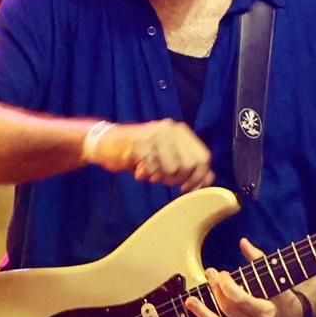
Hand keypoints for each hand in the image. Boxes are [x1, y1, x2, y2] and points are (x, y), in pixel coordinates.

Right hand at [88, 119, 215, 188]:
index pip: (204, 157)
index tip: (186, 188)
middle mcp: (170, 129)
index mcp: (180, 131)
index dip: (199, 177)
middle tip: (163, 179)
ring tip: (150, 173)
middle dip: (179, 179)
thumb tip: (210, 178)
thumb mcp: (167, 159)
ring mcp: (154, 134)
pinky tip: (139, 170)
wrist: (105, 143)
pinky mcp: (139, 143)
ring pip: (173, 168)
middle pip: (190, 165)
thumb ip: (188, 166)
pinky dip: (146, 175)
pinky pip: (153, 168)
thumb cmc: (138, 153)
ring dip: (161, 177)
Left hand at [185, 267, 299, 316]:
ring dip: (203, 315)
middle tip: (209, 276)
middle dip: (215, 291)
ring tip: (190, 302)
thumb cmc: (283, 299)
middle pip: (228, 310)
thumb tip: (243, 242)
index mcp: (266, 312)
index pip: (241, 300)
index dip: (227, 286)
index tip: (221, 274)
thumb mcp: (277, 279)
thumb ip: (259, 260)